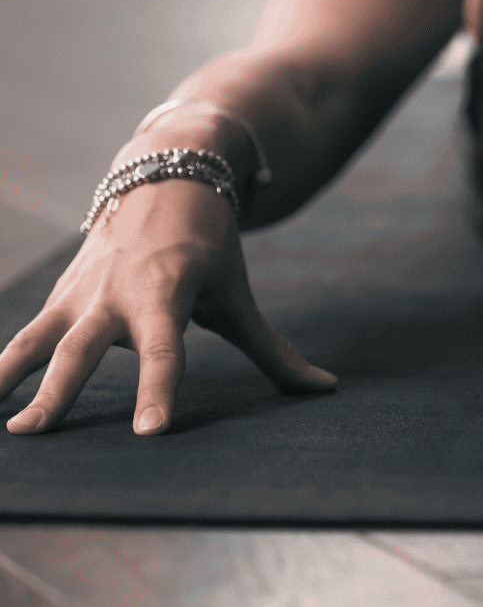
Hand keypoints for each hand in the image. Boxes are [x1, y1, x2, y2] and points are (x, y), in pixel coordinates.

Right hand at [0, 178, 335, 435]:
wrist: (166, 174)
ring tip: (7, 431)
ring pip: (40, 339)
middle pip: (86, 347)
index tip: (152, 431)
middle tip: (37, 432)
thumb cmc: (209, 245)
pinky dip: (2, 366)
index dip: (159, 388)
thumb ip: (273, 350)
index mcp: (169, 292)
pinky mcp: (61, 294)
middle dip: (62, 390)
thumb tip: (326, 390)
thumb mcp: (238, 294)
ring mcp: (82, 292)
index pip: (166, 350)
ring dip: (13, 379)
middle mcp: (119, 293)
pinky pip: (25, 335)